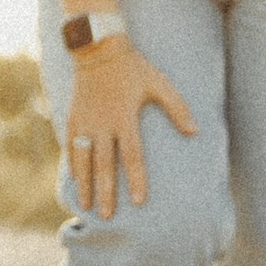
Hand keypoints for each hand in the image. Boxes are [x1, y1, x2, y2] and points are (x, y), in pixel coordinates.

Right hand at [65, 39, 194, 217]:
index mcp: (124, 118)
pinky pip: (70, 147)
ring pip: (83, 161)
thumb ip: (177, 108)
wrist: (97, 49)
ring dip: (85, 185)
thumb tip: (195, 131)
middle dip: (106, 192)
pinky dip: (72, 165)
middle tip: (108, 216)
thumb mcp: (159, 84)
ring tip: (87, 206)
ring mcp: (85, 123)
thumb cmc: (133, 68)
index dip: (137, 179)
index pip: (132, 156)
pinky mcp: (72, 118)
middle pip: (104, 165)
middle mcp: (102, 124)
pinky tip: (75, 181)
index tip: (139, 202)